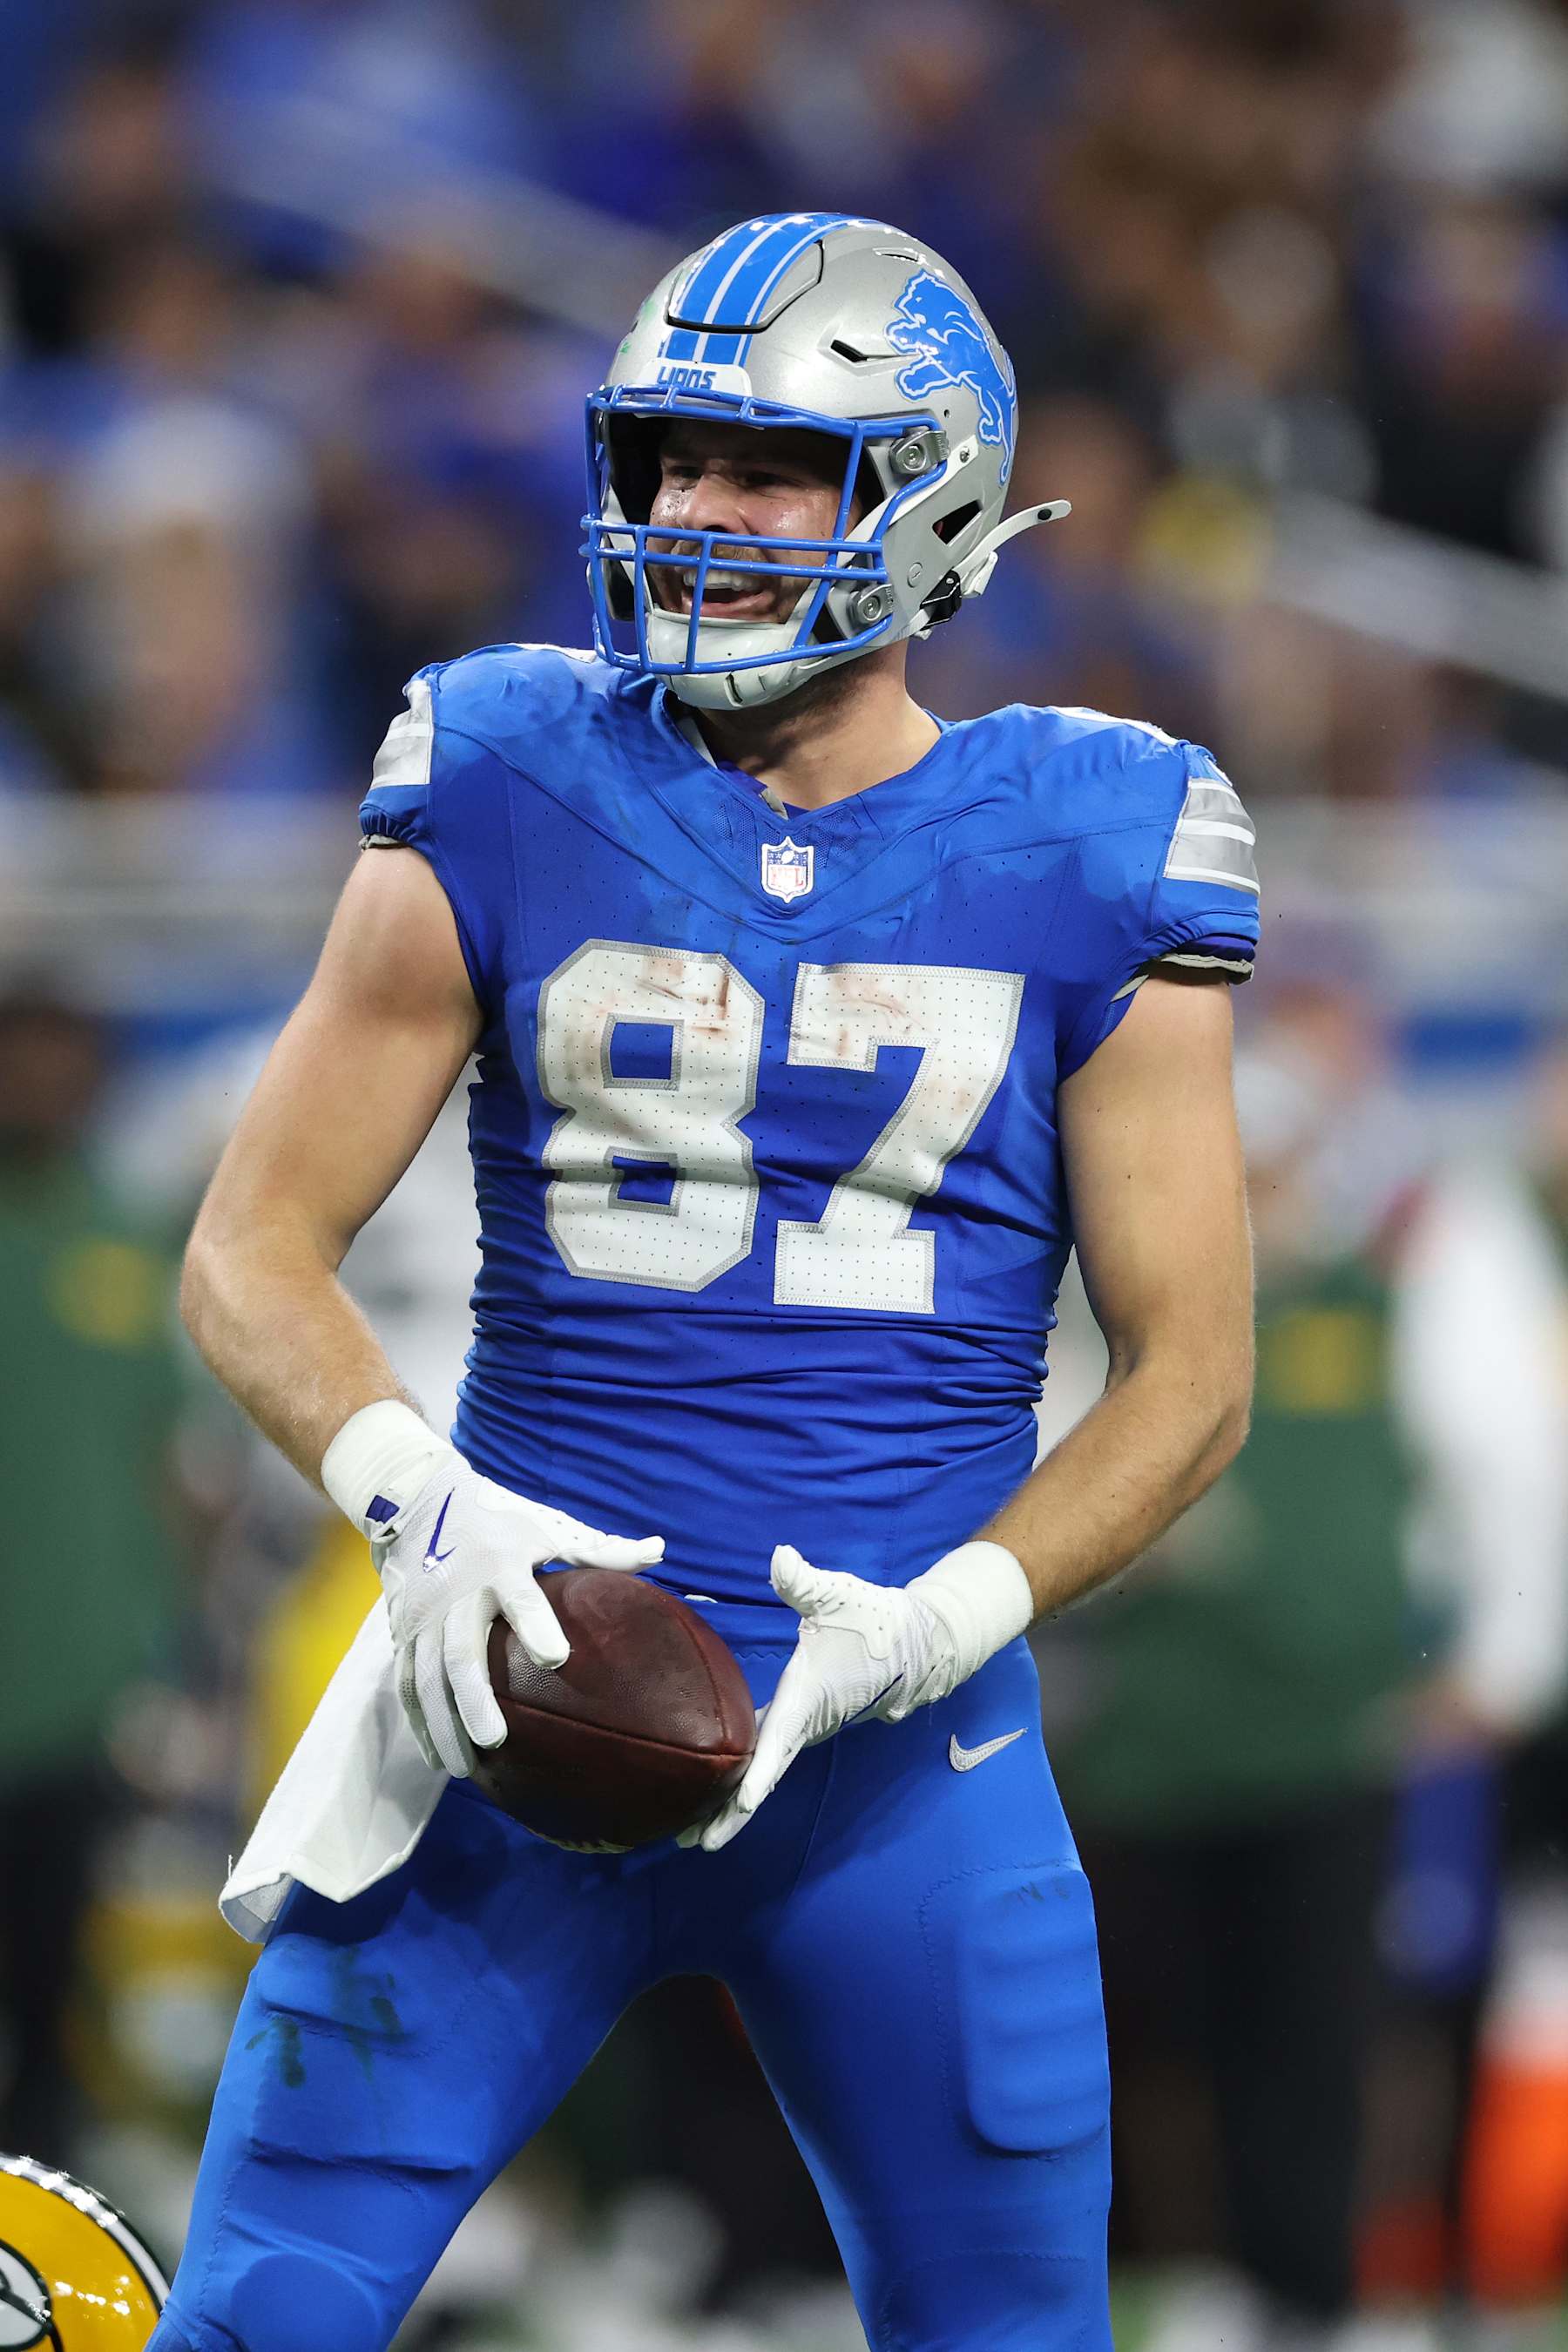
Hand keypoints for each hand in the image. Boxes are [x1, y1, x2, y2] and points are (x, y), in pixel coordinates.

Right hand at [322, 1401, 663, 1775]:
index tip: (556, 1659)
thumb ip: (600, 1549)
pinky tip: (439, 1760)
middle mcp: (458, 1594)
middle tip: (496, 1740)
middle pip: (461, 1650)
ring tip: (466, 1770)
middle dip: (475, 1697)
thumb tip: (659, 1552)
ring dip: (444, 1723)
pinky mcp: (405, 1634)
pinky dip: (421, 1723)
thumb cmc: (501, 1521)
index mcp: (500, 1564)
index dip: (536, 1624)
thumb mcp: (548, 1527)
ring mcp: (425, 1617)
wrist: (421, 1504)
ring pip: (428, 1676)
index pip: (519, 1596)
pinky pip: (408, 1683)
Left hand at [690, 1537, 1031, 1851]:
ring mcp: (805, 1728)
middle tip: (692, 1842)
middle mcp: (805, 1722)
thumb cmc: (872, 1618)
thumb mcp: (836, 1594)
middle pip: (764, 1775)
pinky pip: (769, 1760)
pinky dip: (744, 1782)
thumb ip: (803, 1581)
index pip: (780, 1741)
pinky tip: (717, 1790)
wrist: (913, 1642)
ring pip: (766, 1774)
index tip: (740, 1804)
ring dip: (732, 1807)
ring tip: (692, 1834)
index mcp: (807, 1697)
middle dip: (731, 1812)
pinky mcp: (803, 1723)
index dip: (760, 1773)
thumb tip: (780, 1556)